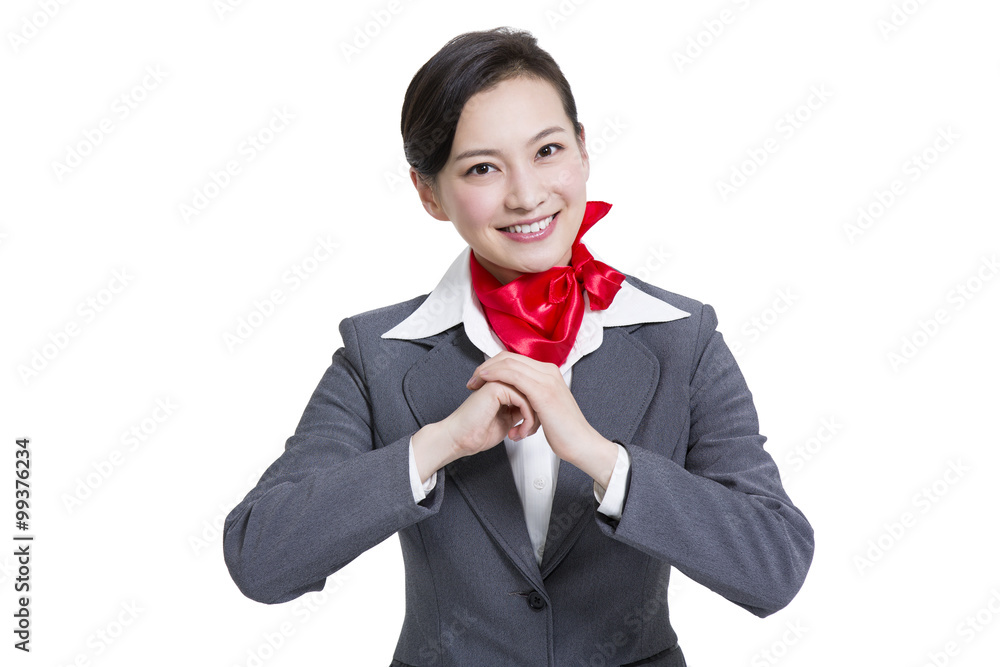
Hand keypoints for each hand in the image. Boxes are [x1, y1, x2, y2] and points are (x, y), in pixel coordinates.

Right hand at [411, 374, 536, 481]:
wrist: (461, 439)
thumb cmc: (479, 432)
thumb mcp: (509, 420)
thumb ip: (521, 409)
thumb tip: (538, 410)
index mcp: (504, 385)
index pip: (532, 392)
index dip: (536, 411)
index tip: (530, 430)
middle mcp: (502, 380)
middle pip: (534, 392)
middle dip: (537, 415)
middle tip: (528, 432)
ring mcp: (499, 381)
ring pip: (532, 395)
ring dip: (532, 419)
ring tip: (522, 434)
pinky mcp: (497, 387)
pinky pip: (524, 400)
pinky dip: (527, 419)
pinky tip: (518, 432)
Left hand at [466, 352, 618, 486]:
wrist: (581, 444)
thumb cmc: (564, 432)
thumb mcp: (546, 408)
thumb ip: (533, 398)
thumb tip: (517, 400)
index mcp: (549, 373)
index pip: (515, 359)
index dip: (494, 365)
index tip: (480, 378)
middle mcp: (549, 371)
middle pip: (510, 357)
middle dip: (487, 366)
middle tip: (473, 380)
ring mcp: (546, 379)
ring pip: (509, 363)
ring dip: (487, 370)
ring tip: (474, 382)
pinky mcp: (542, 391)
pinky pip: (513, 375)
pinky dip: (495, 374)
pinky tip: (484, 380)